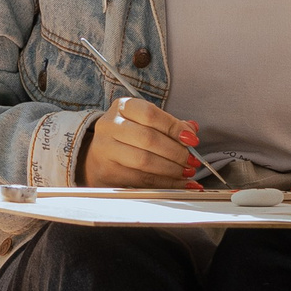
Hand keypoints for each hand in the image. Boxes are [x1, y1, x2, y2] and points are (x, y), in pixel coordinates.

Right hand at [79, 97, 200, 188]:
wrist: (98, 156)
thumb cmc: (128, 136)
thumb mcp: (146, 122)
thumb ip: (169, 124)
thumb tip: (192, 129)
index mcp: (123, 107)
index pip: (150, 114)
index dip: (174, 127)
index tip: (192, 140)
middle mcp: (110, 125)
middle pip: (148, 139)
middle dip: (176, 152)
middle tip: (192, 161)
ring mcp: (106, 148)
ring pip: (144, 161)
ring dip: (171, 169)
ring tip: (186, 173)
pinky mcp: (108, 171)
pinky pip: (140, 179)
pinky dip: (163, 183)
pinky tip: (177, 183)